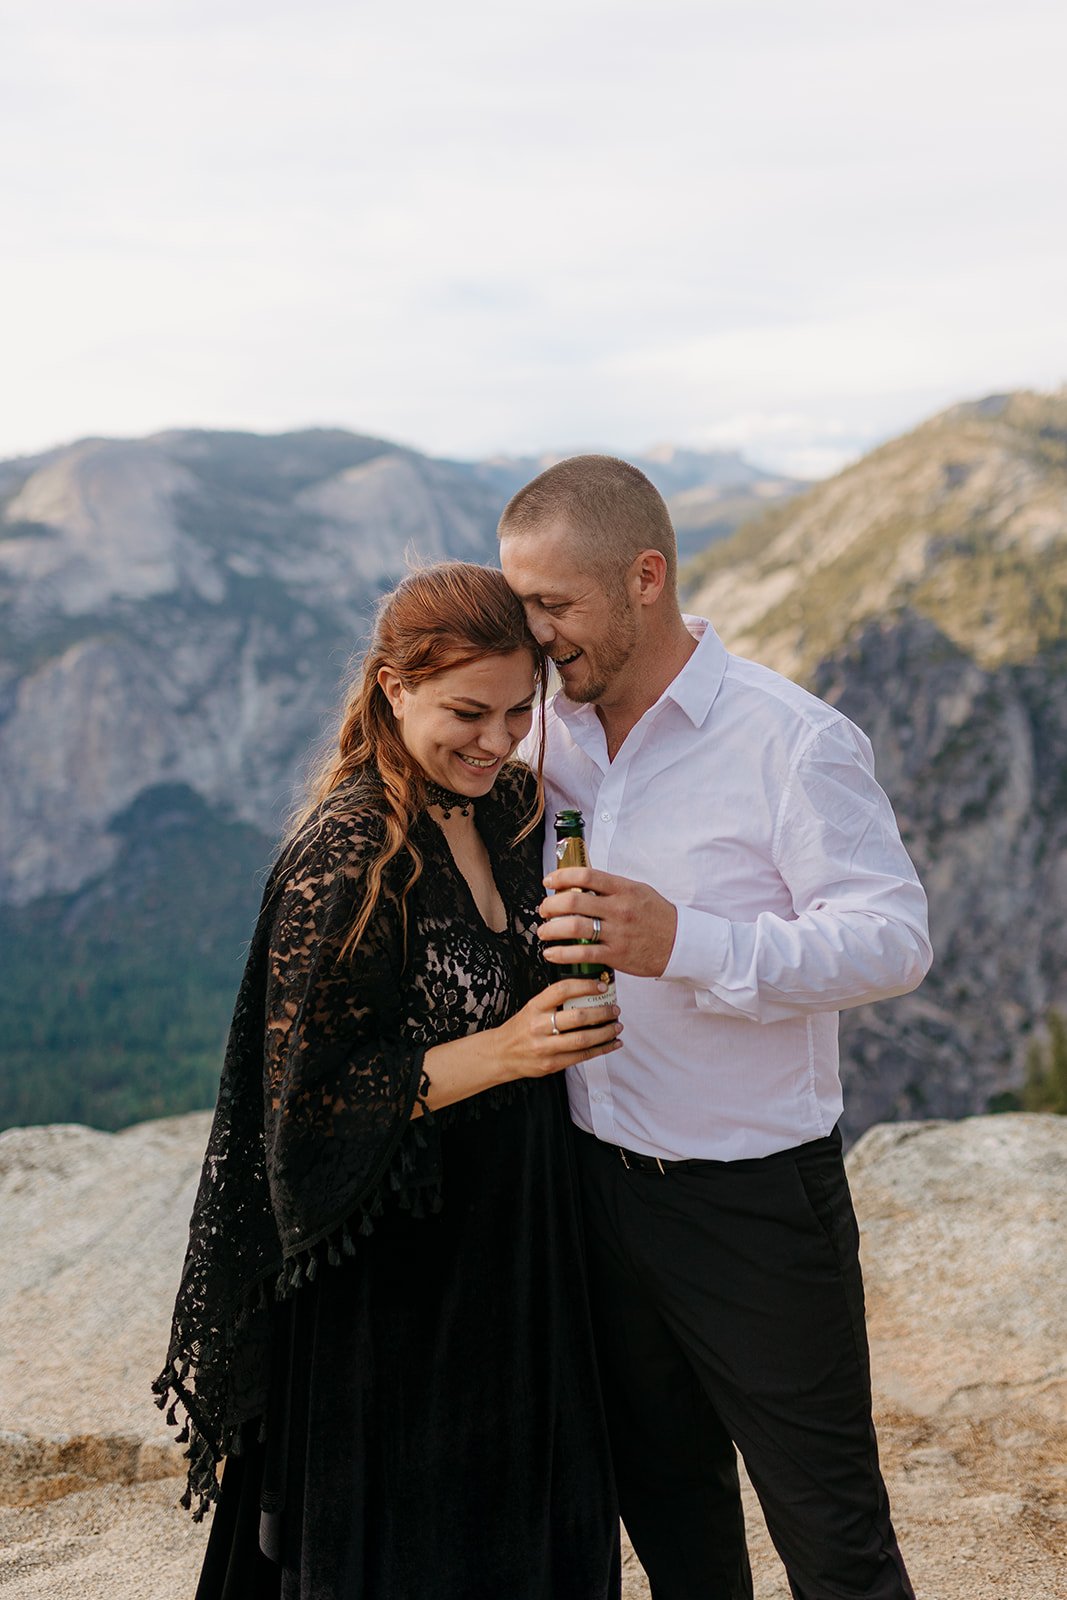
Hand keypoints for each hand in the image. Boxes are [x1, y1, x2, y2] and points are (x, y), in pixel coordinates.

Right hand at [495, 978, 622, 1078]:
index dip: (585, 986)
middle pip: (577, 1017)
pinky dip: (601, 1049)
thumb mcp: (532, 1008)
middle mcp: (539, 1026)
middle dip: (602, 1012)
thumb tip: (587, 991)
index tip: (601, 986)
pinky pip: (581, 1056)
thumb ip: (554, 1001)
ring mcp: (545, 1047)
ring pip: (583, 1039)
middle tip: (615, 1009)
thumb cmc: (521, 1028)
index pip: (562, 990)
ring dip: (605, 1033)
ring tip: (617, 1026)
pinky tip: (613, 1044)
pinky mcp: (551, 1064)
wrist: (501, 1054)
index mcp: (535, 1007)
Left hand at [539, 866, 677, 978]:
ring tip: (543, 932)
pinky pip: (583, 954)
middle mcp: (619, 909)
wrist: (680, 943)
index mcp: (624, 889)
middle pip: (574, 902)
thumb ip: (612, 887)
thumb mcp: (638, 891)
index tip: (549, 881)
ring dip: (551, 929)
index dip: (562, 876)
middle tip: (543, 909)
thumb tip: (583, 881)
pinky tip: (551, 953)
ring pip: (574, 928)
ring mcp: (617, 933)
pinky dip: (562, 954)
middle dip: (550, 905)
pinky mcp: (616, 955)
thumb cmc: (657, 916)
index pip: (587, 876)